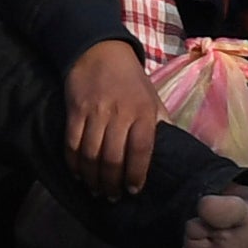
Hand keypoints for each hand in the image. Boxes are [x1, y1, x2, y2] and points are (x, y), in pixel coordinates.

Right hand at [65, 37, 163, 197]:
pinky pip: (72, 142)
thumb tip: (175, 151)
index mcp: (144, 113)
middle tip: (111, 197)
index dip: (136, 175)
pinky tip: (77, 173)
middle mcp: (120, 114)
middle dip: (112, 182)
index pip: (141, 151)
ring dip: (92, 177)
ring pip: (91, 153)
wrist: (99, 50)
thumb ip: (160, 124)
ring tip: (95, 190)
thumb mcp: (153, 98)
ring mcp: (95, 112)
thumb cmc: (130, 79)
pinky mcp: (75, 109)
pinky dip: (73, 162)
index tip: (133, 191)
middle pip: (114, 157)